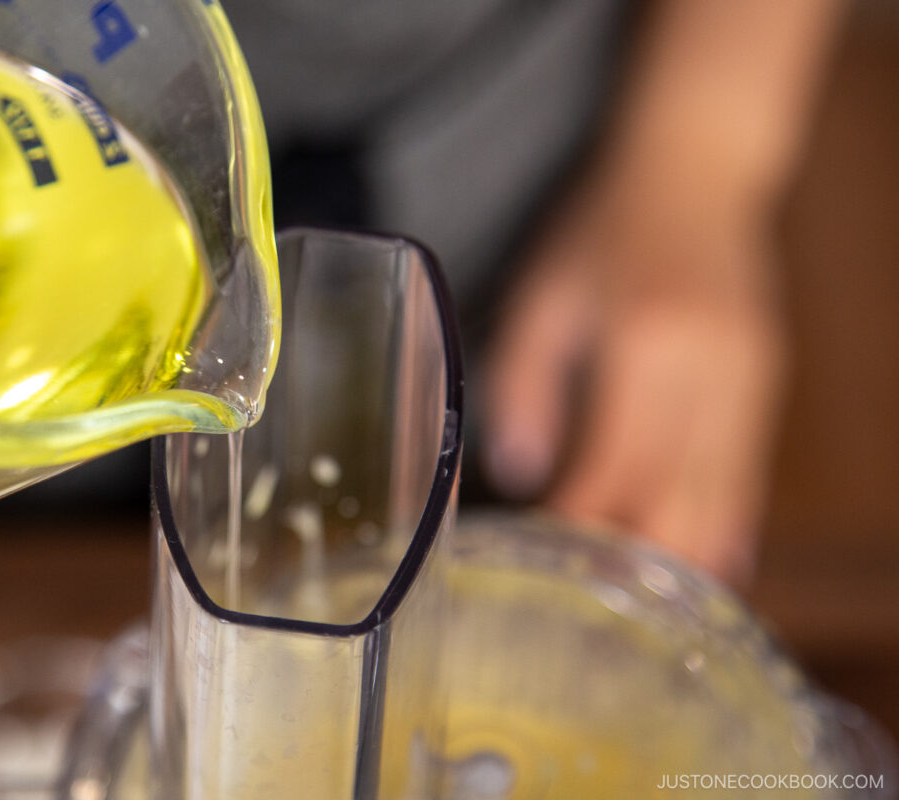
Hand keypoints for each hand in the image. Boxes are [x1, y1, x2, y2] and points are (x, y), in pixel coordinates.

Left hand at [481, 158, 787, 584]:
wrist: (697, 168)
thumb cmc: (604, 228)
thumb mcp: (543, 296)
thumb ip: (524, 385)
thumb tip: (520, 473)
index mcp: (649, 347)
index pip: (614, 468)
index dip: (585, 527)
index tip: (549, 575)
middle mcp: (713, 372)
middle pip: (682, 496)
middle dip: (641, 561)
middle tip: (599, 612)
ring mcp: (753, 379)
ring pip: (726, 496)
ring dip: (690, 555)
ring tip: (654, 611)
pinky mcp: (768, 382)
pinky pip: (749, 472)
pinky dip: (727, 522)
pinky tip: (711, 562)